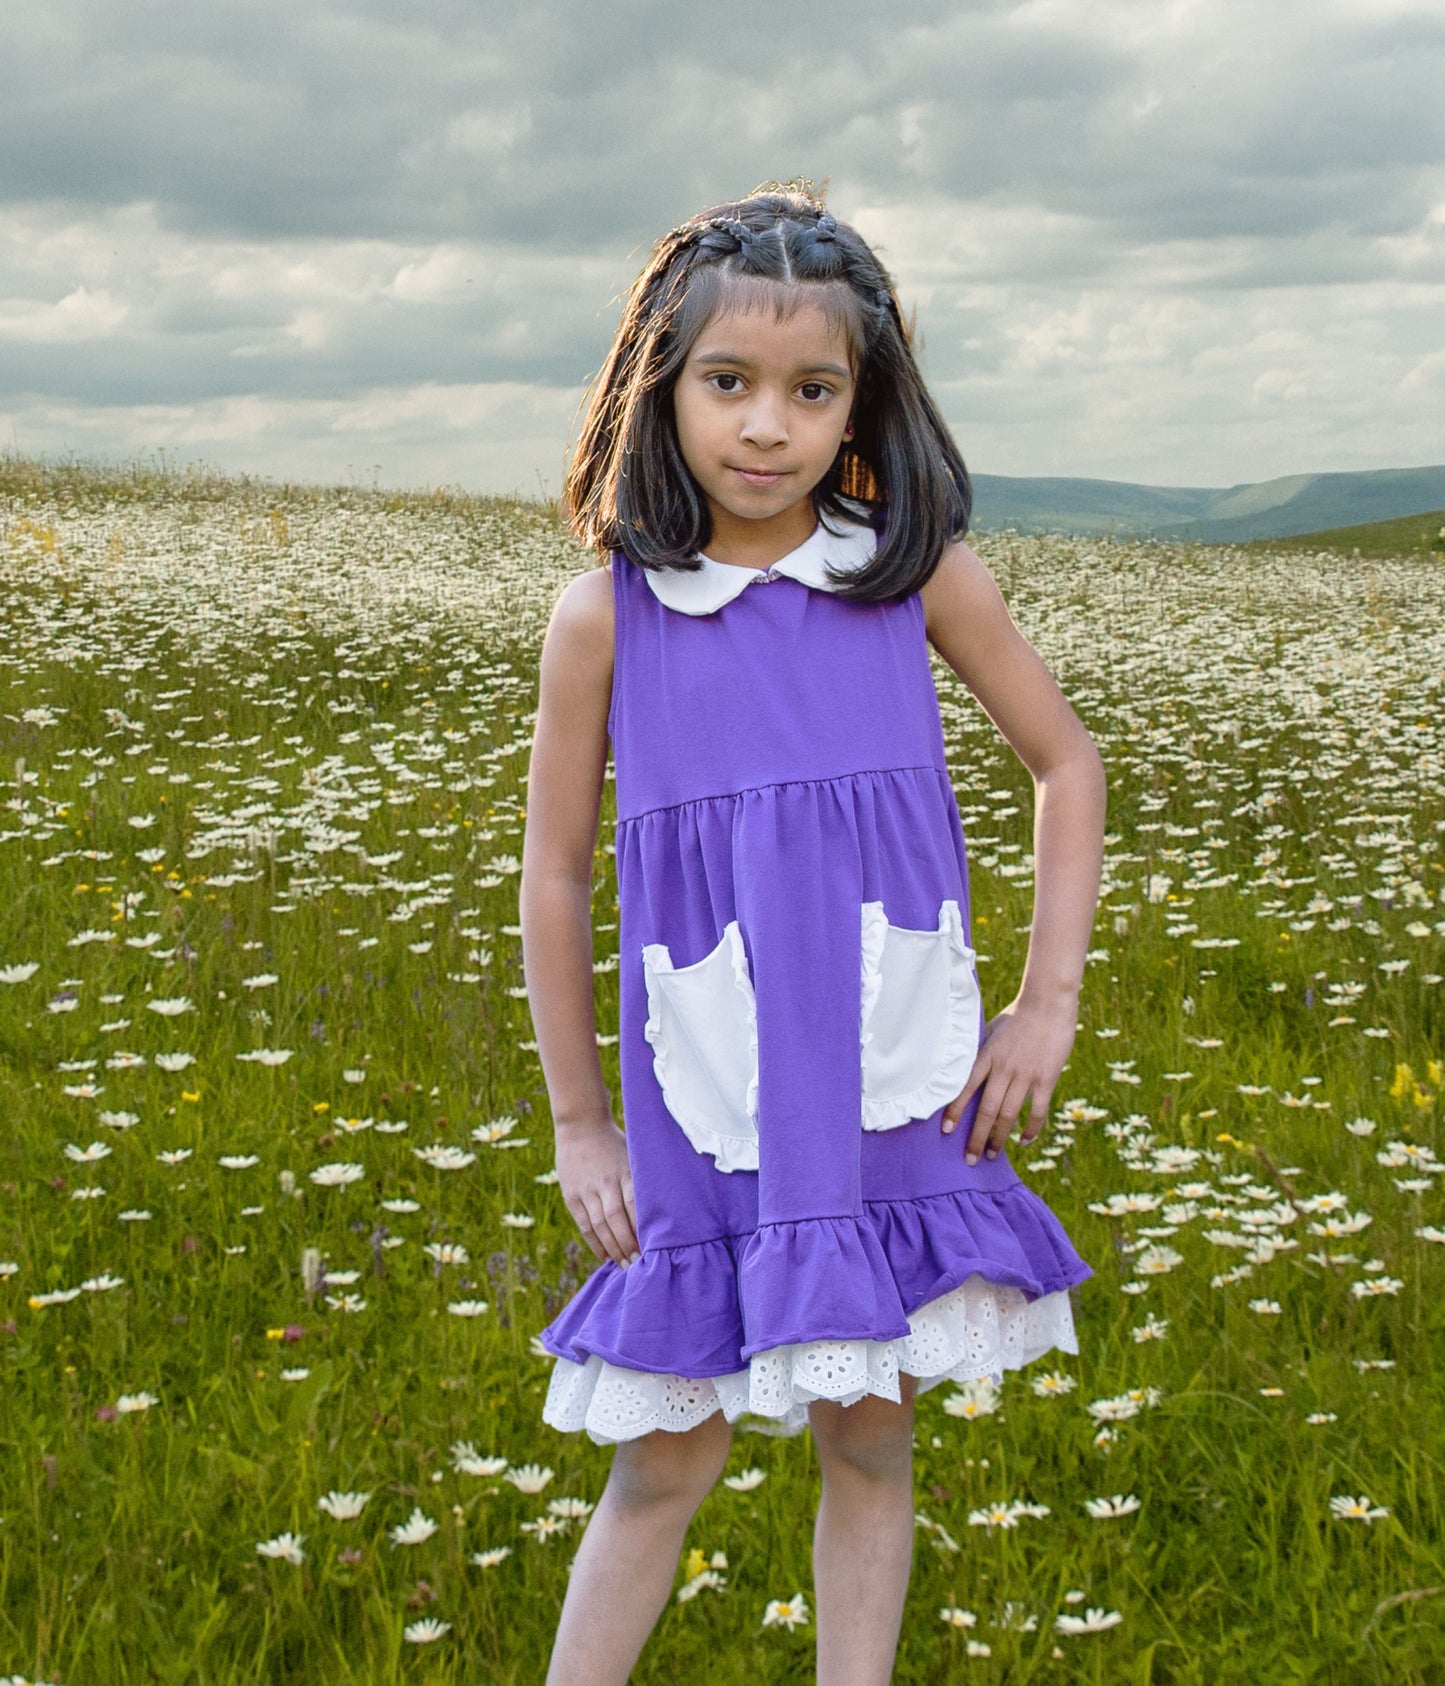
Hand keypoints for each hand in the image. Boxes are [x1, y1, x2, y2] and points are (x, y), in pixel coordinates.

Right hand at [555, 1115, 640, 1269]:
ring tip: (625, 1265)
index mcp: (625, 1171)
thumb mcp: (633, 1155)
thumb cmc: (615, 1143)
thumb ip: (643, 1180)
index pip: (635, 1206)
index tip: (655, 1248)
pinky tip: (605, 1256)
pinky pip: (584, 1225)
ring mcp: (587, 1190)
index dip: (643, 1229)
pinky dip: (595, 1243)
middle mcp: (606, 1182)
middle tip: (639, 1265)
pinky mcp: (572, 1196)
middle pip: (616, 1221)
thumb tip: (665, 1208)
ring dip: (613, 1249)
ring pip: (600, 1226)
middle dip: (629, 1246)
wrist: (580, 1125)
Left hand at [941, 994, 1077, 1163]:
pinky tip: (1023, 1141)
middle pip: (986, 1110)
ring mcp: (1025, 1075)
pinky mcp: (1046, 1078)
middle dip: (976, 1137)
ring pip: (1009, 1115)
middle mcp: (1003, 1069)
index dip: (955, 1111)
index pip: (965, 1088)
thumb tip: (965, 1067)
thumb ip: (980, 1051)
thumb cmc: (1018, 1015)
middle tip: (969, 1159)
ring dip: (999, 1138)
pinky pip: (1037, 1111)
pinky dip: (1030, 1129)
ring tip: (991, 1155)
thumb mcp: (991, 1030)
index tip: (947, 1131)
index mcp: (986, 1056)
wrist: (1048, 1002)